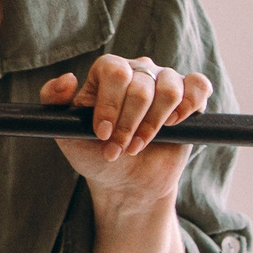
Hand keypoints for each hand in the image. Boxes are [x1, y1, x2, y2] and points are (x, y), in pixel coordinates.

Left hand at [42, 54, 212, 209]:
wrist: (126, 182)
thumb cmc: (94, 153)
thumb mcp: (65, 132)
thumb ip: (53, 101)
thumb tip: (68, 79)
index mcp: (107, 72)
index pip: (114, 72)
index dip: (110, 105)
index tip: (102, 134)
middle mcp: (137, 71)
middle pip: (141, 86)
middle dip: (129, 124)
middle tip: (119, 148)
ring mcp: (164, 82)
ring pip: (169, 88)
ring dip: (153, 124)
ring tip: (139, 144)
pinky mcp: (190, 98)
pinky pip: (198, 86)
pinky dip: (189, 104)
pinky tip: (174, 123)